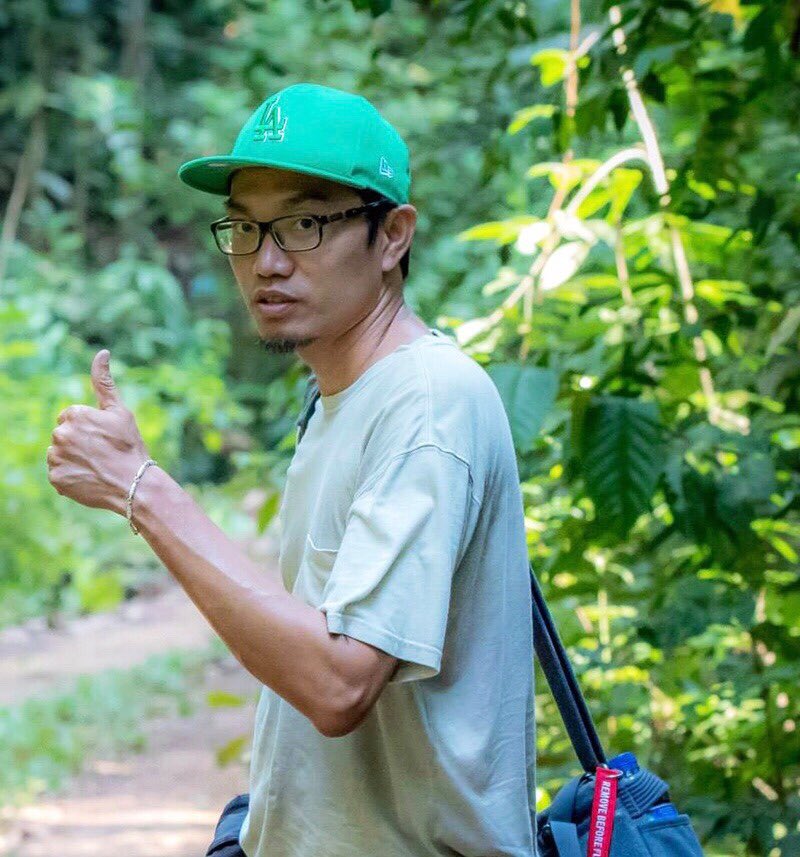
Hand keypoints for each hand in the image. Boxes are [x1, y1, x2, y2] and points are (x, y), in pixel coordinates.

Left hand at [46, 349, 152, 515]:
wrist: (133, 483)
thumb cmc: (129, 446)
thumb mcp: (119, 411)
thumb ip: (104, 382)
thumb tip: (102, 352)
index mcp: (74, 415)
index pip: (72, 418)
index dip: (90, 428)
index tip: (105, 438)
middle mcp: (60, 434)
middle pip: (64, 436)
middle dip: (80, 442)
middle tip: (102, 453)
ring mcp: (56, 457)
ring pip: (60, 454)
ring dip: (74, 459)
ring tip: (96, 466)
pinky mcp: (55, 478)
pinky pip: (59, 474)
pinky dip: (71, 477)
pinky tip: (89, 478)